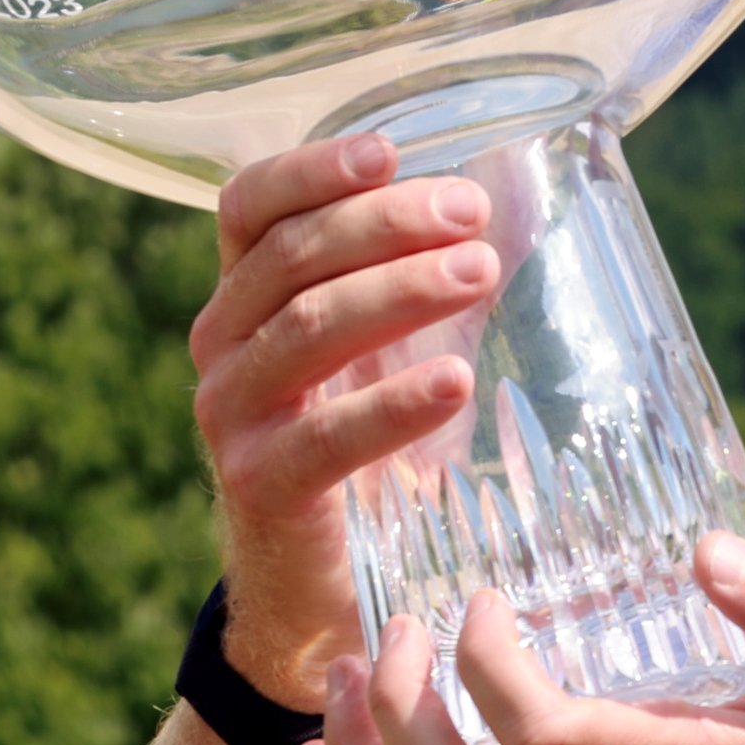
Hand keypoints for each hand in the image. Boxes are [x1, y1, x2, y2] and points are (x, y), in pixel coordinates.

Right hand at [187, 137, 503, 706]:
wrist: (318, 591)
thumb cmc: (371, 451)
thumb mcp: (396, 353)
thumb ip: (432, 283)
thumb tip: (522, 201)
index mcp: (245, 297)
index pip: (250, 206)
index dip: (311, 169)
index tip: (390, 153)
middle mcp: (221, 344)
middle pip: (291, 255)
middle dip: (387, 224)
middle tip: (473, 214)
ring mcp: (231, 414)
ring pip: (306, 325)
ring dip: (398, 290)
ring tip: (479, 272)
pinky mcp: (259, 485)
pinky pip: (324, 434)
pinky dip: (392, 405)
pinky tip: (454, 382)